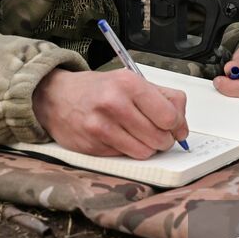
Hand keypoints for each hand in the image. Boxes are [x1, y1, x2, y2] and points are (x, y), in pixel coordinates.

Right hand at [32, 69, 188, 158]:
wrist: (56, 96)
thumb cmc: (98, 89)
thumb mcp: (131, 81)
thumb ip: (163, 98)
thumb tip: (182, 128)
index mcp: (128, 83)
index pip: (169, 116)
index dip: (176, 125)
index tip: (173, 125)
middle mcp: (114, 103)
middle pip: (159, 137)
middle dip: (164, 139)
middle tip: (156, 132)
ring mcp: (101, 127)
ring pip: (145, 152)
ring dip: (147, 147)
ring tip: (138, 135)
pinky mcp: (92, 146)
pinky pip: (126, 157)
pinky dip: (128, 150)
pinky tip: (118, 137)